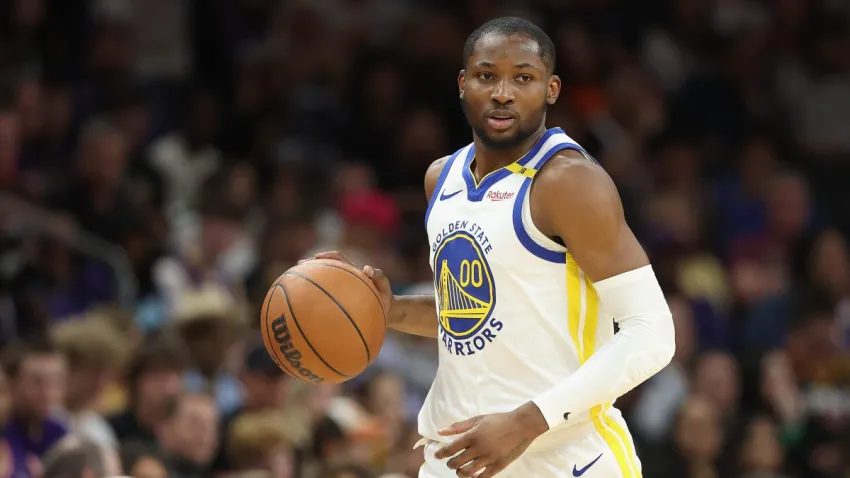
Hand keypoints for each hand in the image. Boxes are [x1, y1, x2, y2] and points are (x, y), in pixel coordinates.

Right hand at [304, 251, 393, 314]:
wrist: (386, 312)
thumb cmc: (384, 298)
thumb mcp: (385, 286)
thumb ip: (379, 276)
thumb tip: (366, 268)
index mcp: (352, 273)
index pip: (338, 259)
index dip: (327, 256)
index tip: (316, 257)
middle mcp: (344, 280)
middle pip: (325, 269)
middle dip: (311, 266)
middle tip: (298, 267)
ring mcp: (342, 291)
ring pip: (323, 284)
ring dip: (311, 281)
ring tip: (295, 284)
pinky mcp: (340, 302)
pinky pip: (326, 301)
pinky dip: (316, 302)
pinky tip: (306, 310)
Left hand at [434, 402, 548, 476]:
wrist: (520, 425)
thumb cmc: (498, 420)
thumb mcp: (477, 419)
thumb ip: (458, 427)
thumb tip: (440, 432)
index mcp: (472, 436)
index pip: (451, 449)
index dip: (441, 454)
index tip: (437, 455)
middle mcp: (479, 449)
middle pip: (457, 462)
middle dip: (450, 464)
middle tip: (450, 462)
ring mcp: (489, 459)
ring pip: (467, 472)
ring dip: (460, 472)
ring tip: (460, 469)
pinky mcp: (498, 466)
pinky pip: (483, 477)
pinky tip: (473, 475)